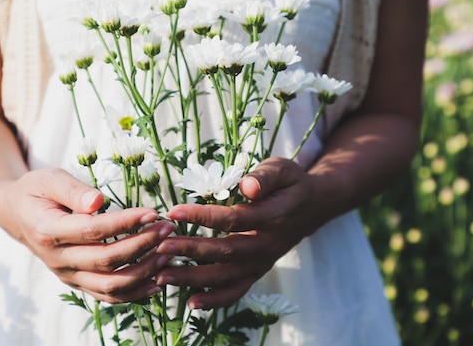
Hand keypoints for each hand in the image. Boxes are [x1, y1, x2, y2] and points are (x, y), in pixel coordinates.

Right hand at [0, 167, 175, 303]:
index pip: (94, 231)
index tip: (152, 212)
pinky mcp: (77, 283)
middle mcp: (58, 259)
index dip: (126, 223)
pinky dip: (135, 293)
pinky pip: (108, 296)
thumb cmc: (37, 191)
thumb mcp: (49, 179)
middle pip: (106, 260)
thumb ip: (73, 190)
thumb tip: (98, 201)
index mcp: (49, 231)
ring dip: (144, 272)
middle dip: (142, 245)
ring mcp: (67, 275)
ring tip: (168, 253)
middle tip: (168, 229)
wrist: (18, 215)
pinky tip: (157, 281)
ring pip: (110, 286)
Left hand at [155, 157, 322, 308]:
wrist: (312, 207)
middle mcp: (267, 244)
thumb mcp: (282, 168)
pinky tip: (191, 302)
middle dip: (190, 250)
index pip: (233, 219)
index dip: (202, 216)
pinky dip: (215, 300)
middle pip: (225, 251)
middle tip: (160, 247)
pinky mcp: (257, 271)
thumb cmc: (290, 183)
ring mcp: (262, 261)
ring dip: (193, 278)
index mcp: (272, 216)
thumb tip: (247, 186)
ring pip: (226, 276)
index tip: (173, 211)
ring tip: (162, 276)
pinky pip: (237, 291)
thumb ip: (265, 176)